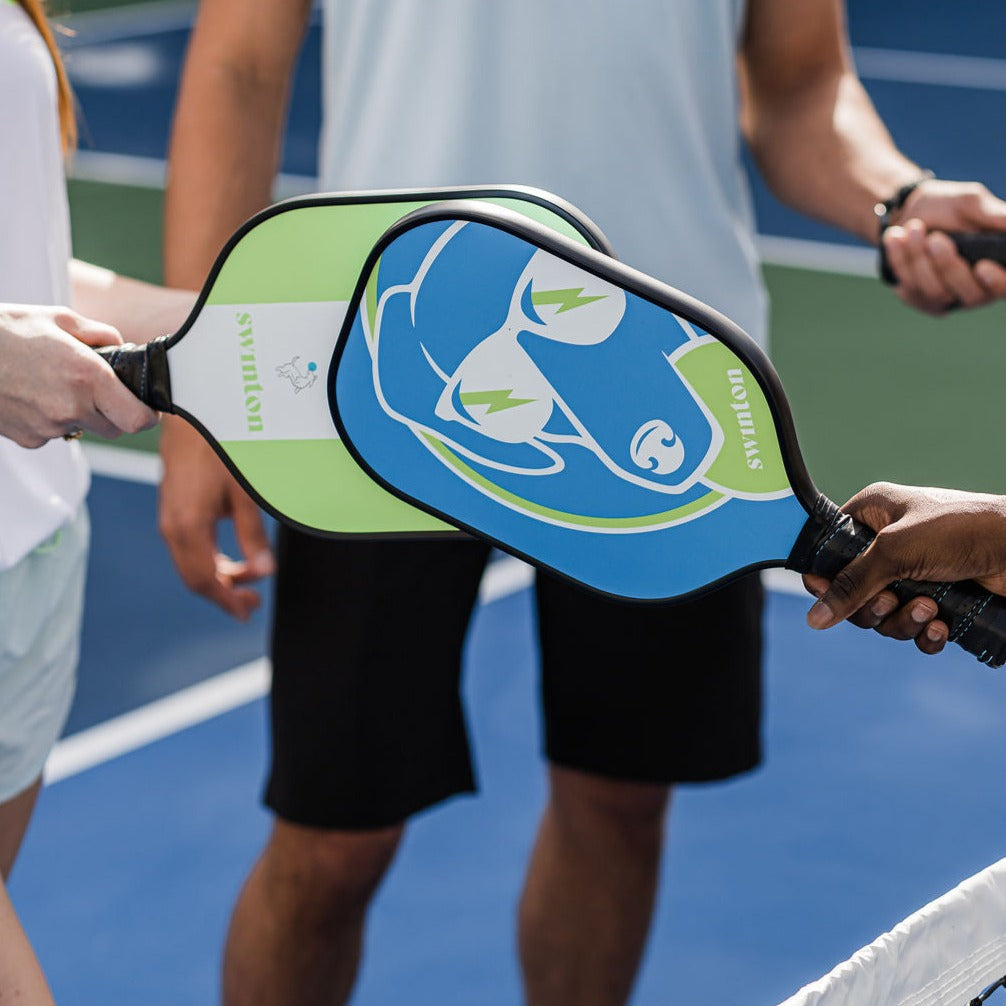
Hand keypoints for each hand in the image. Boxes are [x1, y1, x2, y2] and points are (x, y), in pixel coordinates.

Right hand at [0, 304, 157, 447]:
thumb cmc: (3, 330)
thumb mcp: (58, 318)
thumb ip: (100, 334)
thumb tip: (121, 347)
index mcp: (87, 377)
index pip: (139, 419)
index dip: (149, 415)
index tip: (148, 406)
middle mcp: (71, 407)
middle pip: (117, 428)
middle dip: (115, 411)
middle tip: (100, 389)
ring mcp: (48, 427)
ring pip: (84, 430)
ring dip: (82, 413)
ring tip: (56, 384)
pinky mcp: (28, 438)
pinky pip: (54, 433)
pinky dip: (52, 418)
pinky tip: (33, 394)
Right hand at [158, 415, 273, 619]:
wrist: (190, 416)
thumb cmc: (220, 448)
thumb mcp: (245, 493)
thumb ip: (253, 535)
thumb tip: (264, 572)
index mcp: (189, 527)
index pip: (206, 580)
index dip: (228, 600)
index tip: (248, 612)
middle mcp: (172, 527)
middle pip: (195, 578)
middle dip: (224, 595)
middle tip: (252, 603)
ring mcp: (169, 518)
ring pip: (190, 564)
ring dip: (218, 578)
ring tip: (247, 585)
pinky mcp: (173, 509)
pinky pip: (188, 548)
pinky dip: (209, 562)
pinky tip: (232, 561)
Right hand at [803, 482, 1005, 654]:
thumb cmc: (963, 529)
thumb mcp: (895, 551)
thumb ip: (852, 584)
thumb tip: (815, 616)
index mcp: (874, 515)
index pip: (831, 550)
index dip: (827, 577)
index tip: (826, 597)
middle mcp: (890, 543)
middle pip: (855, 591)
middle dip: (873, 606)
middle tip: (891, 600)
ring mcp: (916, 572)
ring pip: (885, 614)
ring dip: (903, 621)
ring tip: (928, 609)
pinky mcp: (939, 599)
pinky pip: (914, 628)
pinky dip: (924, 634)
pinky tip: (940, 628)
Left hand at [882, 179, 1005, 313]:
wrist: (909, 211)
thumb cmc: (948, 207)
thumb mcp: (970, 203)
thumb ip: (992, 214)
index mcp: (998, 266)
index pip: (1005, 287)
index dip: (998, 282)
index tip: (982, 266)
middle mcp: (976, 288)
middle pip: (968, 293)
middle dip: (947, 264)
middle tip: (934, 237)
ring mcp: (946, 297)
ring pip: (934, 291)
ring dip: (919, 258)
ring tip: (912, 227)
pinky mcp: (919, 298)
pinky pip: (909, 288)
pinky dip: (900, 260)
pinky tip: (894, 237)